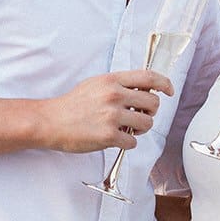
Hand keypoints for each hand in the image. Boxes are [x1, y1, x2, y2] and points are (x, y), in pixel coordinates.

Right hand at [39, 69, 173, 153]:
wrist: (50, 121)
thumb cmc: (72, 104)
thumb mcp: (95, 84)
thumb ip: (118, 85)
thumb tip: (142, 91)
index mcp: (112, 81)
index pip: (149, 77)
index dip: (164, 83)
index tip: (168, 91)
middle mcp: (114, 96)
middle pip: (153, 103)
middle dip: (150, 112)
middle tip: (139, 116)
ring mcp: (112, 116)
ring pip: (146, 124)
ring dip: (140, 129)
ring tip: (126, 129)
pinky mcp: (108, 136)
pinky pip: (133, 141)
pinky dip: (127, 143)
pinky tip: (115, 139)